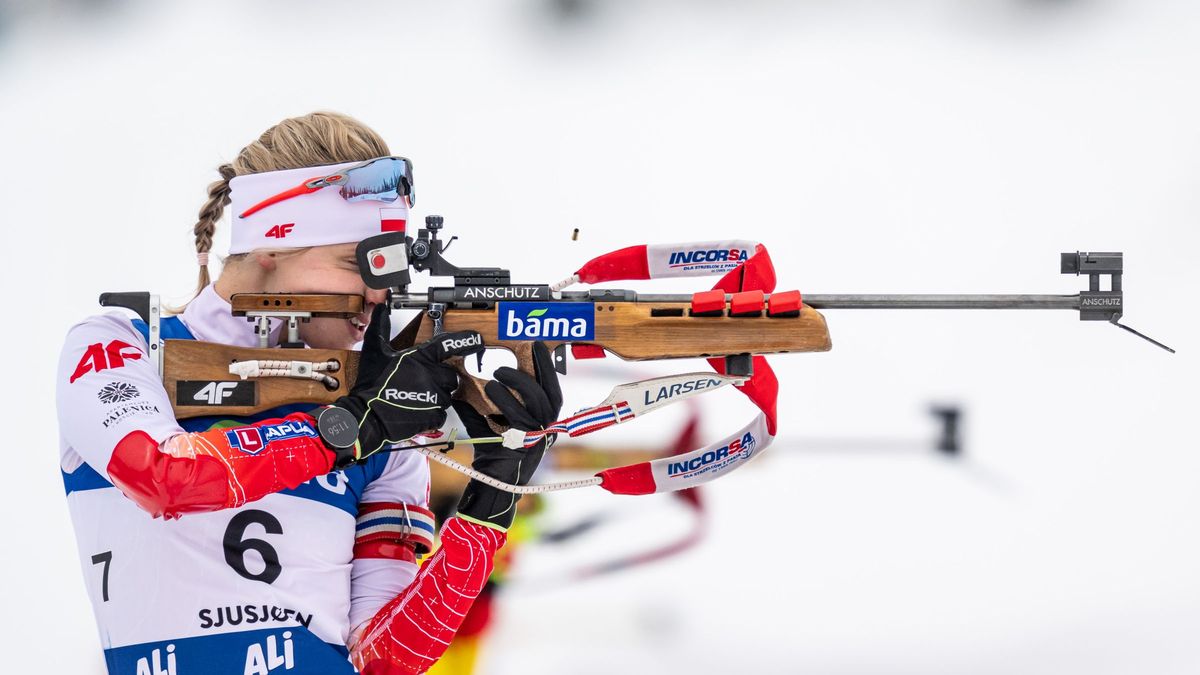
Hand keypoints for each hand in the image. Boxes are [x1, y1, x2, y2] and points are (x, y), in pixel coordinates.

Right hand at [324, 305, 482, 467]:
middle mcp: (433, 375)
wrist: (367, 417)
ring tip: (415, 395)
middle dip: (440, 376)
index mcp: (422, 358)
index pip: (450, 345)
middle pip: (450, 374)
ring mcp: (436, 397)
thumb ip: (380, 327)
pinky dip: (432, 411)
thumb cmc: (372, 386)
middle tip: (422, 379)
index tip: (477, 339)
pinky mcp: (434, 415)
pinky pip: (442, 412)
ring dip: (436, 394)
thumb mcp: (375, 352)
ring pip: (447, 393)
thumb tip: (381, 309)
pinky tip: (416, 409)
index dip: (466, 341)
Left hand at [454, 342, 561, 528]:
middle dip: (531, 372)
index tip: (537, 344)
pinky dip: (505, 402)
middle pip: (549, 394)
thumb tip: (461, 376)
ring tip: (496, 374)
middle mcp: (548, 428)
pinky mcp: (528, 446)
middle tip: (505, 364)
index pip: (552, 387)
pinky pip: (520, 419)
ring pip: (537, 404)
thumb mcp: (487, 417)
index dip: (546, 366)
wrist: (491, 479)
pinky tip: (490, 390)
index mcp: (544, 418)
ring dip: (518, 384)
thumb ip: (480, 398)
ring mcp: (540, 438)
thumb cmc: (491, 447)